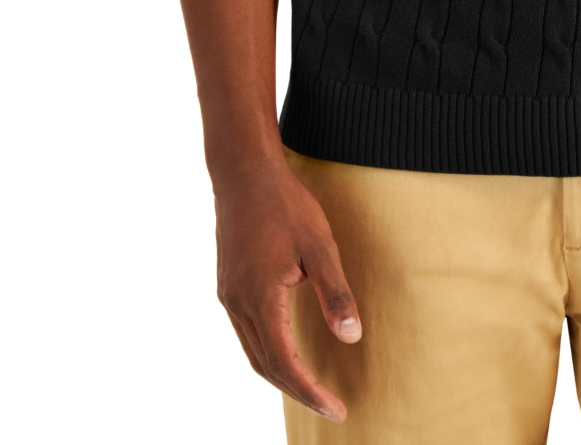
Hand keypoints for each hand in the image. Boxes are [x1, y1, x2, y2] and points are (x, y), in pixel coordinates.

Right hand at [212, 157, 363, 421]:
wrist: (244, 171)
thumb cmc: (285, 204)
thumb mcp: (320, 245)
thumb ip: (335, 293)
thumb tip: (351, 337)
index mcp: (260, 298)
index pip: (284, 363)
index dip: (310, 391)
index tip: (337, 409)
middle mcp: (237, 303)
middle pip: (265, 365)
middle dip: (298, 390)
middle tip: (330, 405)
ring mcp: (228, 294)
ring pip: (252, 351)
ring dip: (281, 373)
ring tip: (312, 386)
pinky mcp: (228, 284)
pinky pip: (246, 332)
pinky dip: (268, 350)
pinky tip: (287, 347)